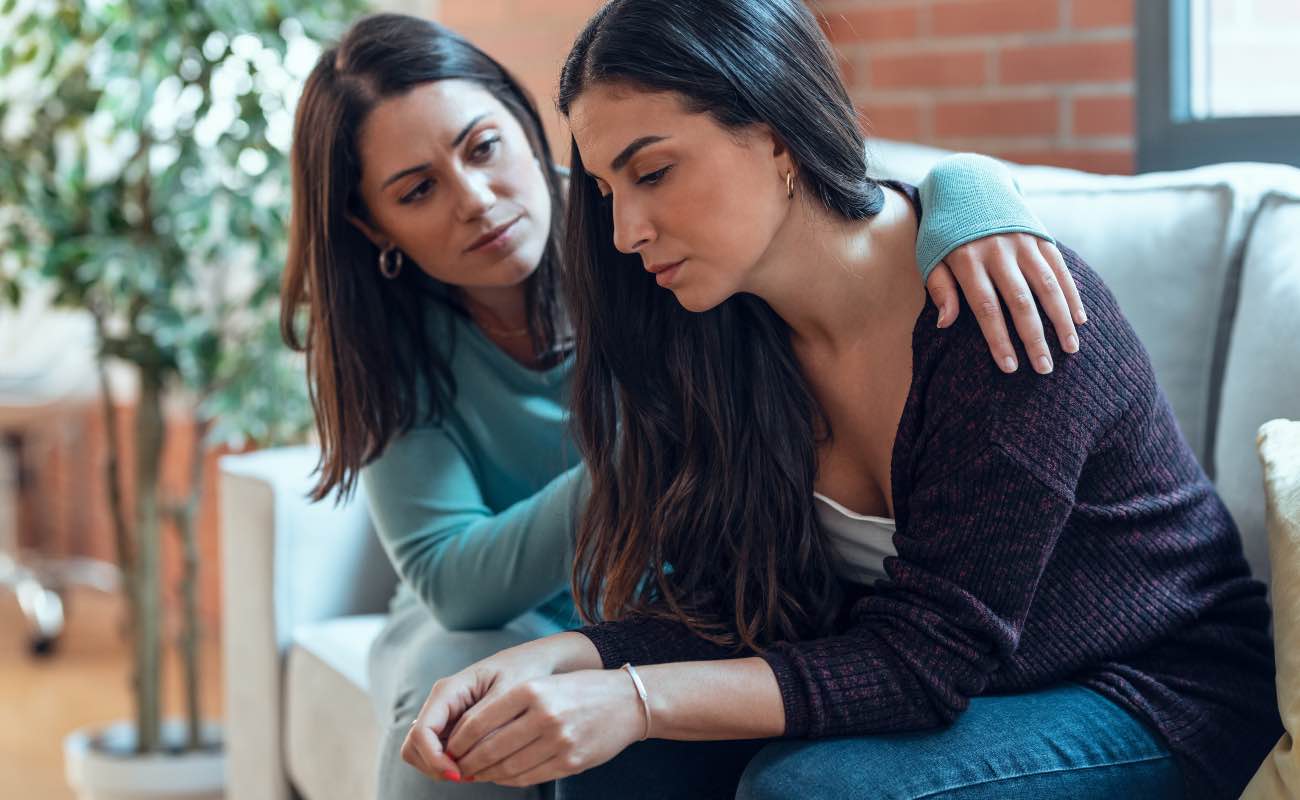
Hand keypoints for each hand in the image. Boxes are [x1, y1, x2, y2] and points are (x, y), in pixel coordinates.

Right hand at [400, 644, 560, 783]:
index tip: (458, 774)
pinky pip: (441, 752)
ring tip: (475, 771)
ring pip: (423, 752)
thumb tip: (458, 754)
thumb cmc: (522, 671)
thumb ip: (481, 722)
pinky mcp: (453, 726)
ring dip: (442, 767)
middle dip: (434, 766)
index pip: (421, 732)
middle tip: (466, 775)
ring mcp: (444, 716)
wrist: (532, 661)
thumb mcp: (507, 693)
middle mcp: (440, 703)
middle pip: (414, 746)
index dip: (433, 758)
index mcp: (447, 690)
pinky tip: (478, 765)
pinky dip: (452, 765)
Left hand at [445, 669, 645, 786]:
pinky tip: (500, 776)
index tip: (449, 747)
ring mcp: (559, 741)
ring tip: (475, 774)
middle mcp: (544, 714)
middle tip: (457, 766)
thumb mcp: (543, 684)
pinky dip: (509, 780)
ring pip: (508, 767)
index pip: (480, 720)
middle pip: (490, 748)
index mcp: (532, 689)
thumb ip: (509, 705)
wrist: (627, 702)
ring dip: (486, 774)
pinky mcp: (571, 762)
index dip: (458, 740)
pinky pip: (529, 777)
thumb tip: (468, 734)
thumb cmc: (579, 690)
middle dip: (467, 762)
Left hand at [926, 233, 1085, 374]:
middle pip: (1020, 301)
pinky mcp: (1040, 235)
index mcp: (967, 259)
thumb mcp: (930, 256)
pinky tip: (1080, 319)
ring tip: (1070, 349)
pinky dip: (1072, 294)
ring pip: (1047, 285)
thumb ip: (940, 288)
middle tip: (1045, 368)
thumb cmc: (944, 231)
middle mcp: (998, 251)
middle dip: (1034, 338)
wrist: (968, 183)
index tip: (1010, 367)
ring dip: (1061, 319)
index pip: (986, 307)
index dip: (999, 339)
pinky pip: (1060, 268)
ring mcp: (1022, 242)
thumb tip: (945, 324)